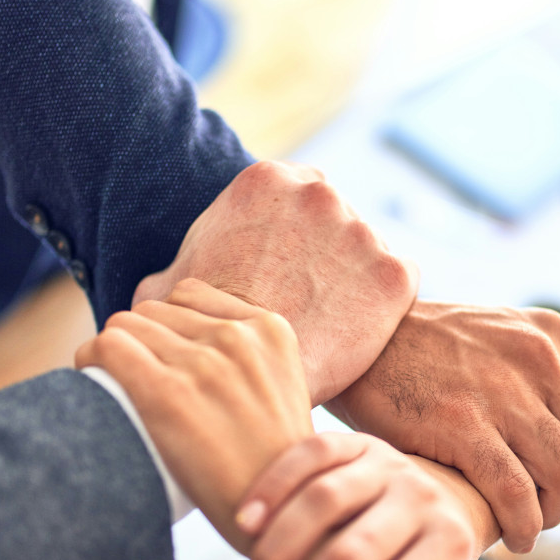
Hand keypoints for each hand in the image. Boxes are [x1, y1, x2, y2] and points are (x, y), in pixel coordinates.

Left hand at [75, 279, 312, 549]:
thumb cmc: (273, 465)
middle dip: (142, 342)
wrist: (277, 517)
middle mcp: (239, 337)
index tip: (165, 359)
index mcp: (271, 330)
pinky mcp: (167, 393)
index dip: (170, 327)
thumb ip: (247, 356)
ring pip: (125, 325)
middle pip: (154, 310)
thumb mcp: (283, 389)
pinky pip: (105, 348)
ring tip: (119, 389)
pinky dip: (91, 362)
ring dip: (115, 353)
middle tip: (139, 382)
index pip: (191, 295)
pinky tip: (96, 386)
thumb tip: (186, 344)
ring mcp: (204, 363)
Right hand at [132, 161, 419, 404]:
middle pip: (335, 217)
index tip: (287, 268)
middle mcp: (319, 193)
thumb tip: (160, 287)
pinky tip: (358, 330)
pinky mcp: (395, 273)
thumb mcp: (165, 291)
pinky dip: (386, 305)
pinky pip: (399, 283)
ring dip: (356, 277)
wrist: (248, 378)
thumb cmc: (202, 335)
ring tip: (330, 319)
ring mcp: (362, 231)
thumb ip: (175, 271)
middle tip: (309, 296)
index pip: (295, 196)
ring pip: (368, 250)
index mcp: (265, 181)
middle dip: (326, 250)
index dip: (292, 235)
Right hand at [236, 432, 477, 559]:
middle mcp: (424, 499)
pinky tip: (244, 527)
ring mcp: (391, 463)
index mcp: (450, 546)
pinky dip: (270, 489)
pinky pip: (308, 455)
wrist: (445, 496)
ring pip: (322, 503)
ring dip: (277, 557)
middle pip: (350, 559)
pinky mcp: (359, 440)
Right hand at [326, 301, 559, 552]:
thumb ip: (539, 368)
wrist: (359, 336)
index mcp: (551, 335)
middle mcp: (538, 358)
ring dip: (556, 512)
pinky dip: (524, 526)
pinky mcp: (461, 424)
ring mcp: (502, 391)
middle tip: (554, 504)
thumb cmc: (425, 347)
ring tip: (532, 522)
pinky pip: (517, 493)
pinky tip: (511, 536)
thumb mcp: (497, 334)